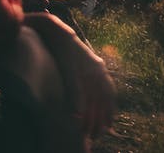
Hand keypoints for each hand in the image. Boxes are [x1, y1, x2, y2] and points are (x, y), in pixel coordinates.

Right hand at [27, 14, 116, 137]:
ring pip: (91, 97)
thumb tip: (84, 99)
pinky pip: (77, 89)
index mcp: (98, 67)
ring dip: (89, 116)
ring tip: (86, 131)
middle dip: (100, 118)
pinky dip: (77, 104)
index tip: (108, 126)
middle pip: (102, 98)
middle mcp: (95, 67)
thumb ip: (82, 81)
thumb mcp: (78, 66)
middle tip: (96, 134)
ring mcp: (84, 67)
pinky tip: (75, 117)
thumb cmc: (65, 49)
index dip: (110, 110)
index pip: (109, 92)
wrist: (54, 30)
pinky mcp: (71, 67)